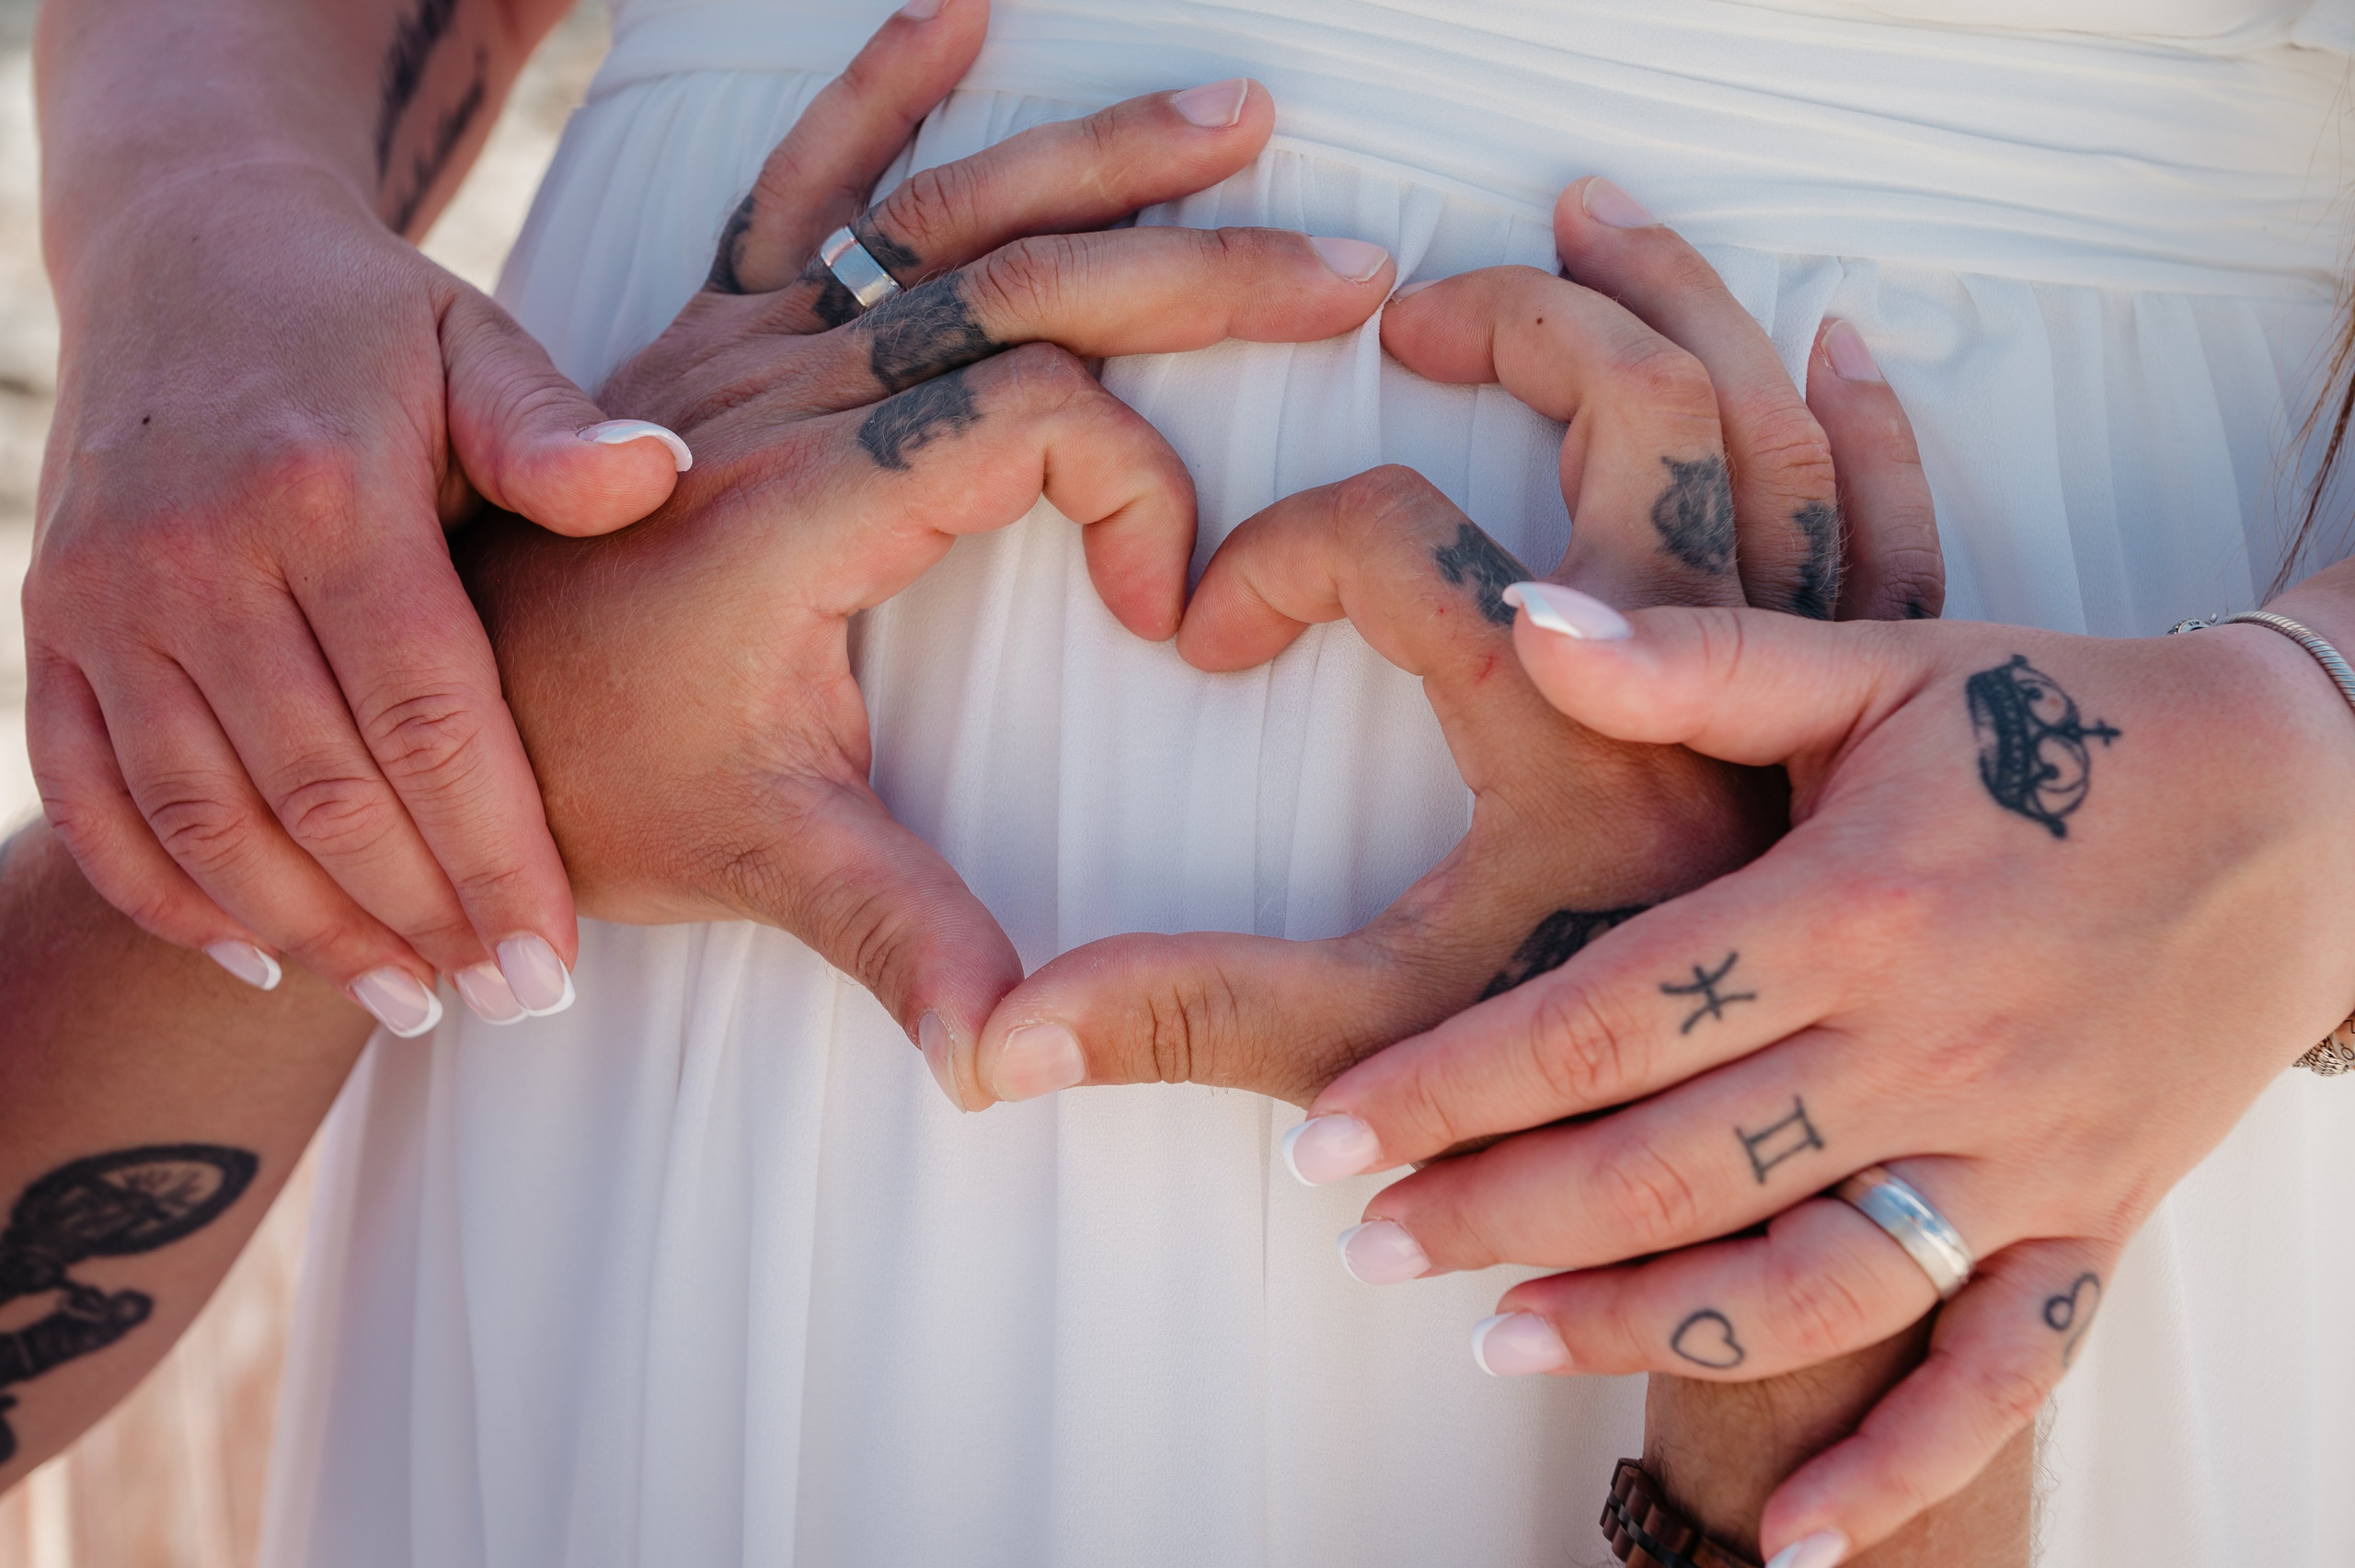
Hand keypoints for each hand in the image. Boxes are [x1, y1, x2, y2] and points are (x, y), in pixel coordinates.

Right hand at [25, 159, 686, 1033]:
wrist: (184, 250)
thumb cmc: (370, 322)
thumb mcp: (476, 343)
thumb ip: (556, 432)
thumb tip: (662, 477)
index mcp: (326, 494)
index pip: (428, 722)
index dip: (493, 858)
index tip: (551, 960)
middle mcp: (198, 556)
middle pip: (323, 793)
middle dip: (423, 919)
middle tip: (504, 1003)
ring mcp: (105, 598)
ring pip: (206, 816)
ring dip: (310, 930)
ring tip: (409, 1003)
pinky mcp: (50, 623)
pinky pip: (90, 792)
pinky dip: (162, 892)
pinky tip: (257, 955)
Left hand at [461, 7, 1396, 1084]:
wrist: (418, 706)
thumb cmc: (580, 782)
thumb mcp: (754, 865)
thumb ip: (895, 937)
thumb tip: (1006, 1058)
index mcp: (803, 509)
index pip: (1037, 421)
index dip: (1142, 494)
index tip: (1165, 615)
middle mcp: (774, 401)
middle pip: (1023, 288)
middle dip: (1203, 275)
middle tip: (1350, 268)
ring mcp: (738, 353)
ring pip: (940, 217)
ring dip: (1094, 160)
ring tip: (1232, 112)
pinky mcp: (710, 339)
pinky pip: (801, 186)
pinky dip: (879, 93)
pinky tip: (959, 16)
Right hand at [953, 179, 1939, 1109]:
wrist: (1801, 1201)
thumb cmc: (1587, 1122)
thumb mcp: (1363, 1053)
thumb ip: (1180, 1019)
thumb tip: (992, 1043)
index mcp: (1568, 726)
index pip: (1400, 540)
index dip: (1275, 559)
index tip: (1212, 632)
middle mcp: (1704, 676)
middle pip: (1630, 407)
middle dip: (1517, 323)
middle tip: (1414, 317)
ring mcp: (1804, 686)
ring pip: (1765, 429)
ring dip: (1678, 304)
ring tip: (1589, 219)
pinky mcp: (1870, 721)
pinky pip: (1894, 531)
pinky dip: (1863, 429)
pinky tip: (1830, 346)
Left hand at [1292, 586, 2354, 1558]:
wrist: (2317, 797)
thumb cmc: (2068, 718)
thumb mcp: (1884, 670)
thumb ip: (1700, 661)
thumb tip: (1527, 616)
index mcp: (1854, 905)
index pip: (1605, 1018)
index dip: (1452, 1085)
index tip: (1331, 1136)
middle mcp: (1929, 1043)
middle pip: (1673, 1164)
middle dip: (1499, 1214)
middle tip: (1368, 1246)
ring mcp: (2018, 1148)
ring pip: (1808, 1284)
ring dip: (1646, 1330)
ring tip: (1496, 1340)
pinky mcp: (2092, 1213)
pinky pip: (2002, 1369)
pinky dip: (1909, 1467)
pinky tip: (1806, 1543)